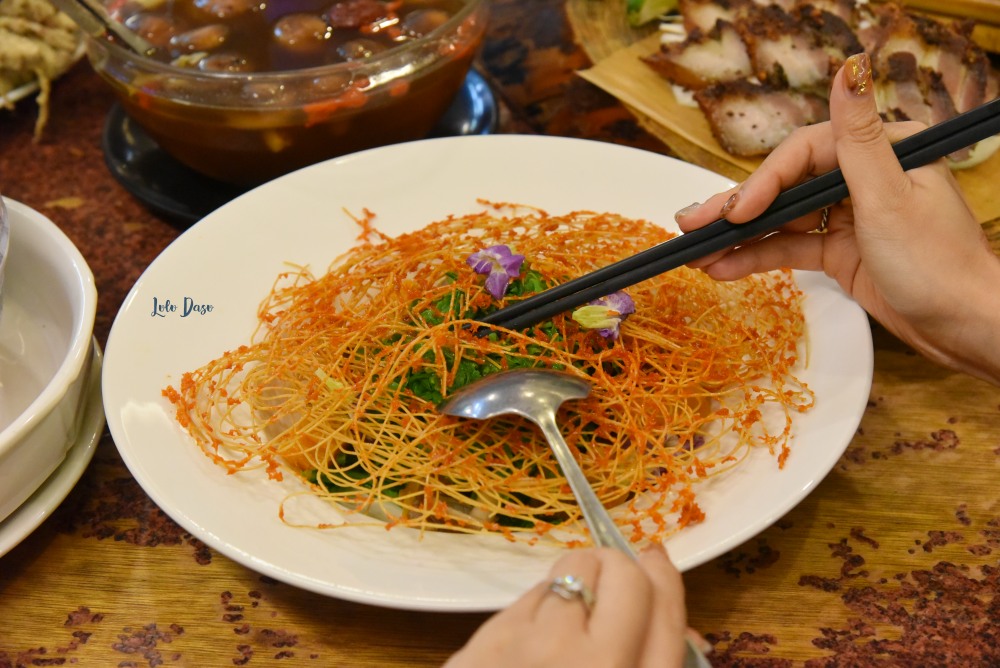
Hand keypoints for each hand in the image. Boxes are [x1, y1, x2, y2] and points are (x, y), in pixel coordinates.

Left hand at [445, 545, 689, 667]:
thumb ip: (652, 666)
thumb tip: (684, 632)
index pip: (665, 616)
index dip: (663, 580)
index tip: (656, 559)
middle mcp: (595, 666)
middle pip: (622, 577)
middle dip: (617, 567)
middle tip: (608, 578)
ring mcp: (536, 653)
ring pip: (567, 571)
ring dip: (572, 582)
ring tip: (564, 615)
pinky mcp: (487, 647)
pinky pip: (526, 598)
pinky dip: (536, 609)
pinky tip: (530, 641)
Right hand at [675, 53, 999, 384]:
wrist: (964, 328)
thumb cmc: (937, 263)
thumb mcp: (890, 198)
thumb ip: (856, 140)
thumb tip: (848, 69)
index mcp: (881, 152)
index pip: (804, 156)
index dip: (765, 181)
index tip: (738, 211)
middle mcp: (861, 179)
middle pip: (785, 188)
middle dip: (736, 209)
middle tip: (689, 224)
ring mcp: (847, 217)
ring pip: (781, 221)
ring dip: (738, 238)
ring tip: (694, 252)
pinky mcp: (840, 252)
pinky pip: (790, 250)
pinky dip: (757, 259)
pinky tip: (722, 268)